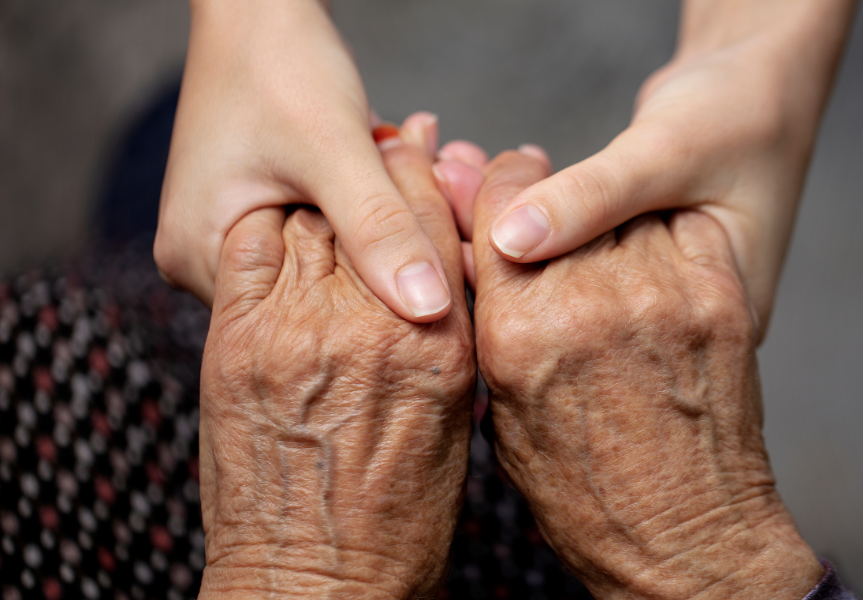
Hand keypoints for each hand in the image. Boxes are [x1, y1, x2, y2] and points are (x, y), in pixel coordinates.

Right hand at [156, 0, 452, 322]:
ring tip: (421, 179)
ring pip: (324, 260)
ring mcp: (228, 236)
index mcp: (199, 258)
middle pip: (312, 292)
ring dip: (377, 226)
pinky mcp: (256, 212)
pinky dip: (362, 208)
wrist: (257, 7)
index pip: (299, 319)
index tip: (438, 268)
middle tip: (438, 207)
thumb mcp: (336, 150)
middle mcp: (203, 259)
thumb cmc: (280, 63)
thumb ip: (379, 229)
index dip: (374, 300)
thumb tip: (429, 310)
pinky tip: (395, 173)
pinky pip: (321, 230)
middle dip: (381, 254)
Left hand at [197, 128, 474, 598]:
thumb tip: (443, 288)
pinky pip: (251, 248)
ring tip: (332, 182)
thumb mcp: (456, 430)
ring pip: (313, 220)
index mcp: (440, 349)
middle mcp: (372, 328)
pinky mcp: (237, 343)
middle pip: (376, 211)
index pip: (438, 230)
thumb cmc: (397, 526)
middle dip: (385, 170)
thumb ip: (450, 344)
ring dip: (325, 195)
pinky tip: (281, 224)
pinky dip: (267, 226)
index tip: (431, 156)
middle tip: (389, 144)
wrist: (315, 586)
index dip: (433, 182)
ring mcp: (297, 332)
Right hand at [470, 150, 821, 599]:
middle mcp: (590, 302)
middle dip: (547, 196)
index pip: (499, 211)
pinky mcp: (720, 297)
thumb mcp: (507, 421)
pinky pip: (682, 227)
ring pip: (624, 208)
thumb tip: (477, 265)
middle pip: (557, 198)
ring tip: (606, 250)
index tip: (504, 180)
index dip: (497, 186)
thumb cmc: (589, 498)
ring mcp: (663, 295)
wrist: (688, 540)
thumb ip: (491, 331)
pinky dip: (666, 232)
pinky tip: (653, 262)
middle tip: (550, 204)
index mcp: (520, 333)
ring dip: (610, 217)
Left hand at [481, 0, 855, 339]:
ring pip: (547, 279)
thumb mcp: (671, 152)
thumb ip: (594, 197)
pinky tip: (472, 174)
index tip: (459, 223)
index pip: (590, 320)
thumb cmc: (742, 114)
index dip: (512, 276)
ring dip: (492, 223)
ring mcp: (641, 300)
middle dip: (487, 244)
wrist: (765, 87)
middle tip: (441, 179)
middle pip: (557, 306)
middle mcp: (663, 324)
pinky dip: (514, 213)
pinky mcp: (619, 270)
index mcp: (701, 318)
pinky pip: (555, 251)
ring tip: (450, 167)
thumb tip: (510, 239)